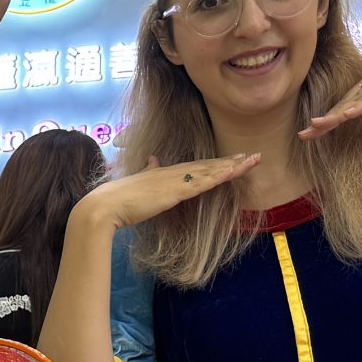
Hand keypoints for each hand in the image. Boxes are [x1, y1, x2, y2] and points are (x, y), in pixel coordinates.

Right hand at [79, 153, 260, 229]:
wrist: (107, 205)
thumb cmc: (119, 198)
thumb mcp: (139, 181)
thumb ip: (149, 169)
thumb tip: (153, 158)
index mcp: (167, 172)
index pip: (199, 167)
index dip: (218, 163)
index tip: (236, 160)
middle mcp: (174, 172)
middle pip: (210, 166)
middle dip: (233, 161)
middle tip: (255, 156)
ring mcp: (176, 181)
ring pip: (211, 171)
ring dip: (234, 166)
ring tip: (253, 161)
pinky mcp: (175, 191)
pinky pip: (203, 183)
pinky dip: (220, 176)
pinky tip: (234, 171)